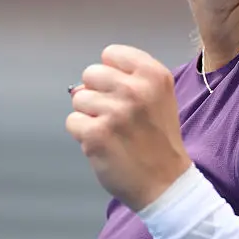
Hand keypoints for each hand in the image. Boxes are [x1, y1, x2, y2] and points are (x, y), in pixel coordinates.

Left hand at [65, 44, 191, 210]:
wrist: (166, 183)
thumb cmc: (159, 140)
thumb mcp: (159, 98)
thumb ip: (129, 80)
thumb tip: (82, 84)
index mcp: (154, 76)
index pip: (111, 54)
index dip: (112, 74)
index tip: (124, 94)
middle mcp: (135, 90)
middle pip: (91, 73)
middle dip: (97, 93)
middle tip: (116, 116)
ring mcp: (115, 112)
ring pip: (78, 98)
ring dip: (90, 115)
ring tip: (112, 132)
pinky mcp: (96, 134)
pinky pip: (72, 122)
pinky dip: (83, 134)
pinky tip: (104, 144)